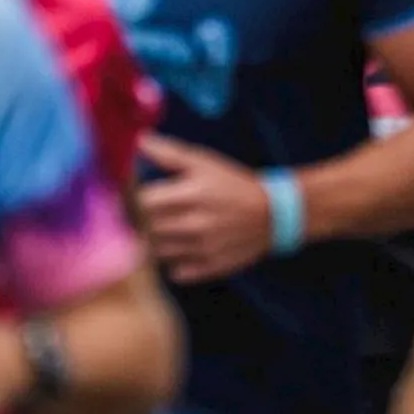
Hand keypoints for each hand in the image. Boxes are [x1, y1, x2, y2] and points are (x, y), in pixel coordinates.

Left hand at [137, 133, 276, 282]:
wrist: (273, 213)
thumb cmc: (233, 183)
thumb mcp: (205, 162)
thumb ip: (170, 152)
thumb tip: (140, 140)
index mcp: (193, 193)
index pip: (144, 201)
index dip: (141, 196)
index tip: (149, 193)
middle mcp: (196, 223)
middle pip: (148, 227)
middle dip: (148, 219)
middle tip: (158, 212)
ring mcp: (203, 248)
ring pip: (157, 252)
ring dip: (159, 241)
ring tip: (169, 230)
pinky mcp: (210, 267)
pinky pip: (175, 273)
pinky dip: (174, 263)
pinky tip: (183, 249)